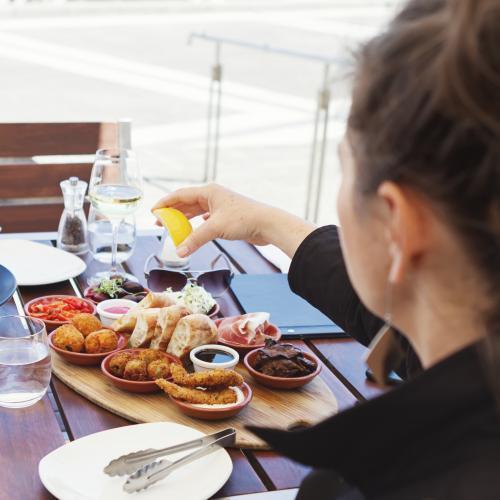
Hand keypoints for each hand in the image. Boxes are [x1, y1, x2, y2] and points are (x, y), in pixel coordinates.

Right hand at [152, 183, 315, 256]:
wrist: (267, 224)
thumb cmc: (244, 219)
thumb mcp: (215, 228)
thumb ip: (195, 239)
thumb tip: (179, 252)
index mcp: (208, 192)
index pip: (180, 195)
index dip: (165, 203)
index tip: (154, 211)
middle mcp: (213, 196)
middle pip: (187, 202)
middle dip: (173, 213)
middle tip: (160, 223)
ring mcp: (220, 206)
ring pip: (196, 211)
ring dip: (184, 219)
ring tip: (173, 228)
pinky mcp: (226, 216)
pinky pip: (206, 219)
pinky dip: (197, 224)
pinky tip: (194, 229)